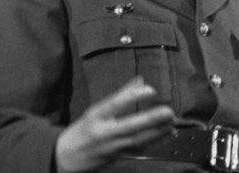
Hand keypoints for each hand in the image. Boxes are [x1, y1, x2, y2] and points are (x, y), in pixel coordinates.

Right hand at [55, 76, 175, 171]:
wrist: (66, 158)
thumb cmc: (82, 130)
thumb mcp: (95, 110)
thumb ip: (120, 95)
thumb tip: (140, 80)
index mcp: (96, 116)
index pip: (115, 104)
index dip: (133, 96)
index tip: (151, 90)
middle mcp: (104, 132)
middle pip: (130, 126)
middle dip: (151, 119)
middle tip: (168, 112)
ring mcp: (111, 147)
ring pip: (137, 140)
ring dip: (157, 132)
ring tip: (172, 123)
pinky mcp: (117, 158)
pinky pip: (139, 151)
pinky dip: (153, 143)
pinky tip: (165, 135)